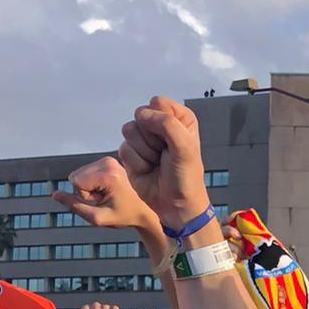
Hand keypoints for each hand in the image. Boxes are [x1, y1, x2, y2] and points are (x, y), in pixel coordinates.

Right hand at [56, 156, 158, 232]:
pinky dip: (94, 183)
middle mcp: (108, 162)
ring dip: (90, 188)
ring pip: (80, 174)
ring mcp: (109, 160)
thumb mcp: (98, 218)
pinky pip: (87, 172)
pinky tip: (110, 190)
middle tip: (107, 199)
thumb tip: (54, 194)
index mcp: (109, 174)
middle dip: (86, 191)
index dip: (84, 196)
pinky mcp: (109, 161)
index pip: (75, 181)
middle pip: (75, 176)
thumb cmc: (126, 216)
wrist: (147, 210)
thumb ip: (74, 207)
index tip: (103, 201)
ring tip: (110, 195)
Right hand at [116, 95, 211, 229]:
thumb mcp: (185, 147)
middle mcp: (161, 125)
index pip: (158, 103)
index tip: (173, 142)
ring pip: (129, 130)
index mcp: (179, 118)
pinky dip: (136, 162)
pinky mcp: (132, 153)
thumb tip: (142, 115)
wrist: (175, 205)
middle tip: (165, 155)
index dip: (161, 121)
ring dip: (143, 151)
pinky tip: (148, 170)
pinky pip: (123, 148)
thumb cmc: (185, 177)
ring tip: (157, 162)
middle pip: (140, 115)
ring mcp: (145, 138)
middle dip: (151, 138)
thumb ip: (167, 124)